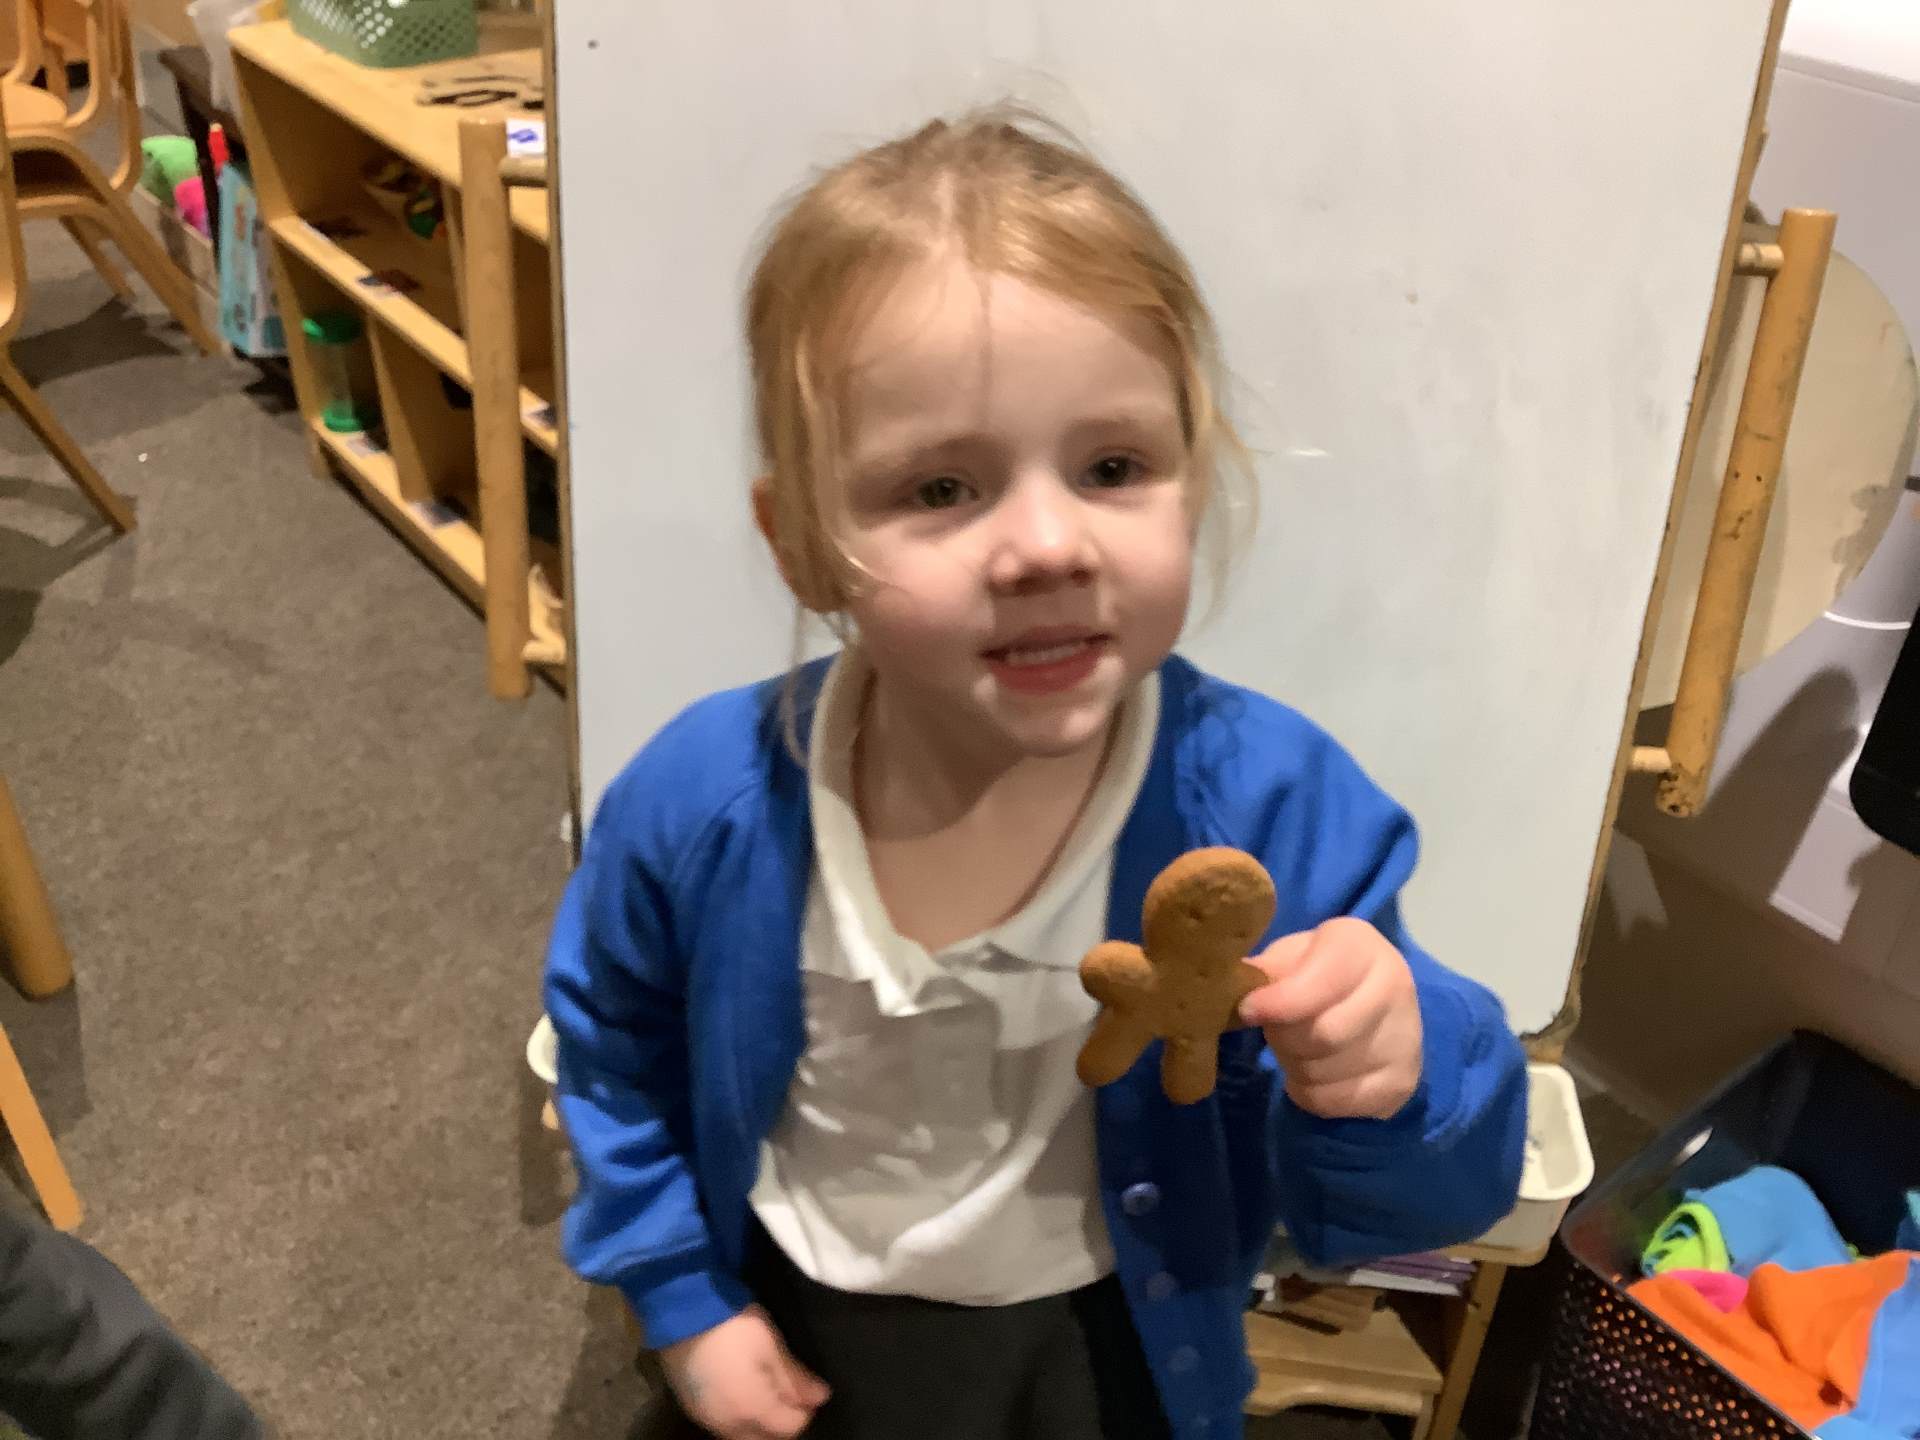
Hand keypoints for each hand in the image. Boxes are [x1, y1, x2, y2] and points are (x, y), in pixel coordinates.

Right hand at [661, 1305, 828, 1439]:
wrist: (681, 1310)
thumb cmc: (734, 1325)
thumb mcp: (771, 1346)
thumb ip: (795, 1378)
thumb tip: (822, 1397)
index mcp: (752, 1411)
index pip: (790, 1428)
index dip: (805, 1410)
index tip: (809, 1388)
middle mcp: (727, 1425)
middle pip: (764, 1437)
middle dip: (781, 1421)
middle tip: (790, 1391)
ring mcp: (705, 1418)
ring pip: (741, 1434)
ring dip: (758, 1422)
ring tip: (766, 1390)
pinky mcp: (689, 1407)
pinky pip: (721, 1424)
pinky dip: (737, 1415)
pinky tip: (740, 1391)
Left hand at [1239, 917, 1422, 1119]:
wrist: (1373, 1011)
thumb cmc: (1315, 976)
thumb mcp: (1289, 959)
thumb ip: (1265, 971)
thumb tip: (1232, 983)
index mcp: (1361, 945)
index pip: (1321, 981)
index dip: (1279, 1003)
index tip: (1248, 1011)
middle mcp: (1395, 985)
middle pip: (1322, 1034)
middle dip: (1284, 1039)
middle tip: (1276, 1031)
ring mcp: (1405, 1038)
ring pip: (1325, 1072)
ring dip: (1295, 1067)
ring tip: (1298, 1049)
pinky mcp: (1401, 1081)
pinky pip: (1334, 1101)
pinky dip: (1310, 1093)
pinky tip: (1315, 1073)